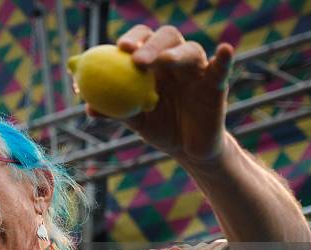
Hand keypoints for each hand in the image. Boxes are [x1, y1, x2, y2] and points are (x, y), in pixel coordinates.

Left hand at [86, 25, 233, 161]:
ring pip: (190, 51)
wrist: (187, 150)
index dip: (132, 39)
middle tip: (135, 58)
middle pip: (166, 37)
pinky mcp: (217, 84)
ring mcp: (198, 70)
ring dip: (175, 54)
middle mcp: (176, 60)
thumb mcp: (135, 120)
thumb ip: (113, 109)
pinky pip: (222, 69)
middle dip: (150, 44)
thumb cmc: (160, 127)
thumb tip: (86, 105)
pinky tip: (224, 50)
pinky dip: (224, 59)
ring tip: (163, 62)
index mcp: (154, 63)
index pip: (142, 40)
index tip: (118, 47)